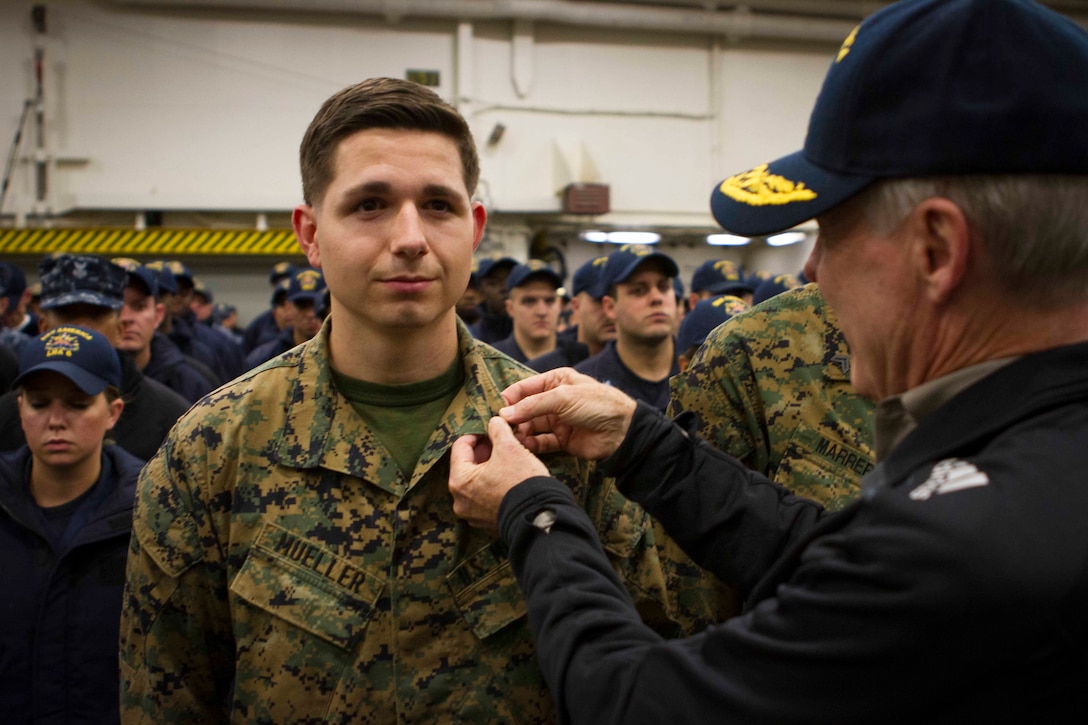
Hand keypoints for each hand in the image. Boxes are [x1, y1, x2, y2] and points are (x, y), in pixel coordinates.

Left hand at [449, 416, 549, 529]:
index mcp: (459, 481)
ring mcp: (472, 514)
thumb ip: (498, 429)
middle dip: (484, 451)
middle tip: (499, 441)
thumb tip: (494, 422)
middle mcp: (460, 501)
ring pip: (477, 481)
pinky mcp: (486, 522)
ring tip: (507, 458)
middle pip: (467, 465)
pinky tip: (509, 477)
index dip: (476, 433)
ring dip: (489, 467)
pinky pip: (485, 497)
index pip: (460, 447)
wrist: (541, 516)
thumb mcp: (510, 447)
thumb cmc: (521, 482)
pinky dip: (494, 485)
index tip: (489, 429)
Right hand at [499, 367, 636, 459]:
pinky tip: (524, 446)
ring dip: (521, 432)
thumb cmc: (597, 404)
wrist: (622, 430)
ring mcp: (558, 420)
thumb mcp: (562, 398)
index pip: (524, 388)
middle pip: (525, 409)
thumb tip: (504, 414)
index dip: (509, 399)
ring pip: (531, 426)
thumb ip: (532, 406)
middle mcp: (555, 399)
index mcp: (555, 381)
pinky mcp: (562, 439)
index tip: (496, 410)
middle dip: (513, 418)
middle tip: (501, 428)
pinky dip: (532, 444)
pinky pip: (541, 441)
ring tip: (512, 438)